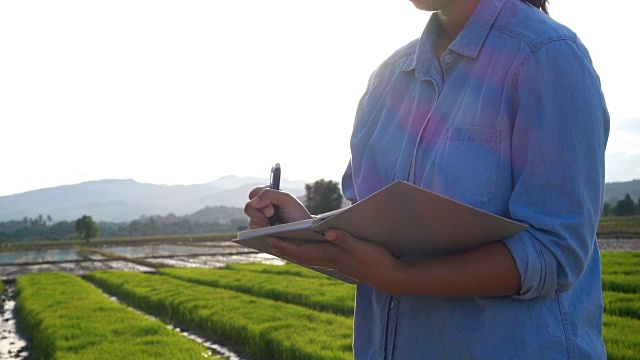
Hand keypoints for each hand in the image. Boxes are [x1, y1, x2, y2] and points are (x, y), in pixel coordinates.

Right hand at [244, 186, 311, 228]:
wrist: (302, 231)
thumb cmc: (296, 213)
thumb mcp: (287, 199)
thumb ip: (269, 194)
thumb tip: (252, 202)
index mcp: (269, 194)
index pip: (255, 192)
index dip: (259, 197)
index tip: (270, 205)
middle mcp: (263, 205)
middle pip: (249, 205)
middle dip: (260, 210)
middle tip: (271, 214)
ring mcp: (260, 218)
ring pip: (250, 217)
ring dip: (260, 220)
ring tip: (271, 224)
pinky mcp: (260, 229)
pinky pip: (252, 228)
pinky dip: (259, 228)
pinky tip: (269, 230)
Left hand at [268, 229, 404, 292]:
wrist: (389, 277)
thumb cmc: (377, 260)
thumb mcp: (363, 247)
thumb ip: (346, 239)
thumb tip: (329, 232)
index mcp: (332, 255)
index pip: (303, 250)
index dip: (286, 245)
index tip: (271, 239)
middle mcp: (330, 260)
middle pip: (302, 256)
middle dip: (285, 249)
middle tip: (269, 242)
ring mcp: (336, 264)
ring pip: (309, 258)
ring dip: (295, 253)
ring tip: (284, 247)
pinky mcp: (342, 264)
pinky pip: (318, 259)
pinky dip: (308, 254)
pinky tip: (308, 251)